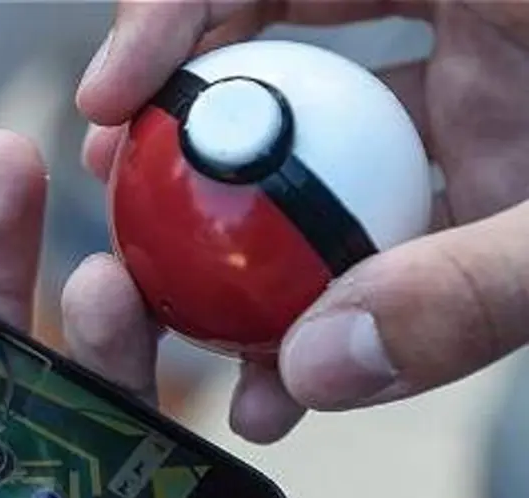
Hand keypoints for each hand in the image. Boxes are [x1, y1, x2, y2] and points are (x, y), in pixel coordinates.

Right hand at [71, 1, 528, 442]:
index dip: (167, 12)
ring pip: (322, 121)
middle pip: (274, 30)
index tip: (103, 100)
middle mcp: (467, 17)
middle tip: (115, 178)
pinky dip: (330, 268)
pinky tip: (295, 351)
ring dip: (244, 206)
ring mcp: (483, 86)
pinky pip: (383, 195)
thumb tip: (311, 368)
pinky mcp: (498, 153)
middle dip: (179, 101)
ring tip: (185, 294)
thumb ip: (469, 289)